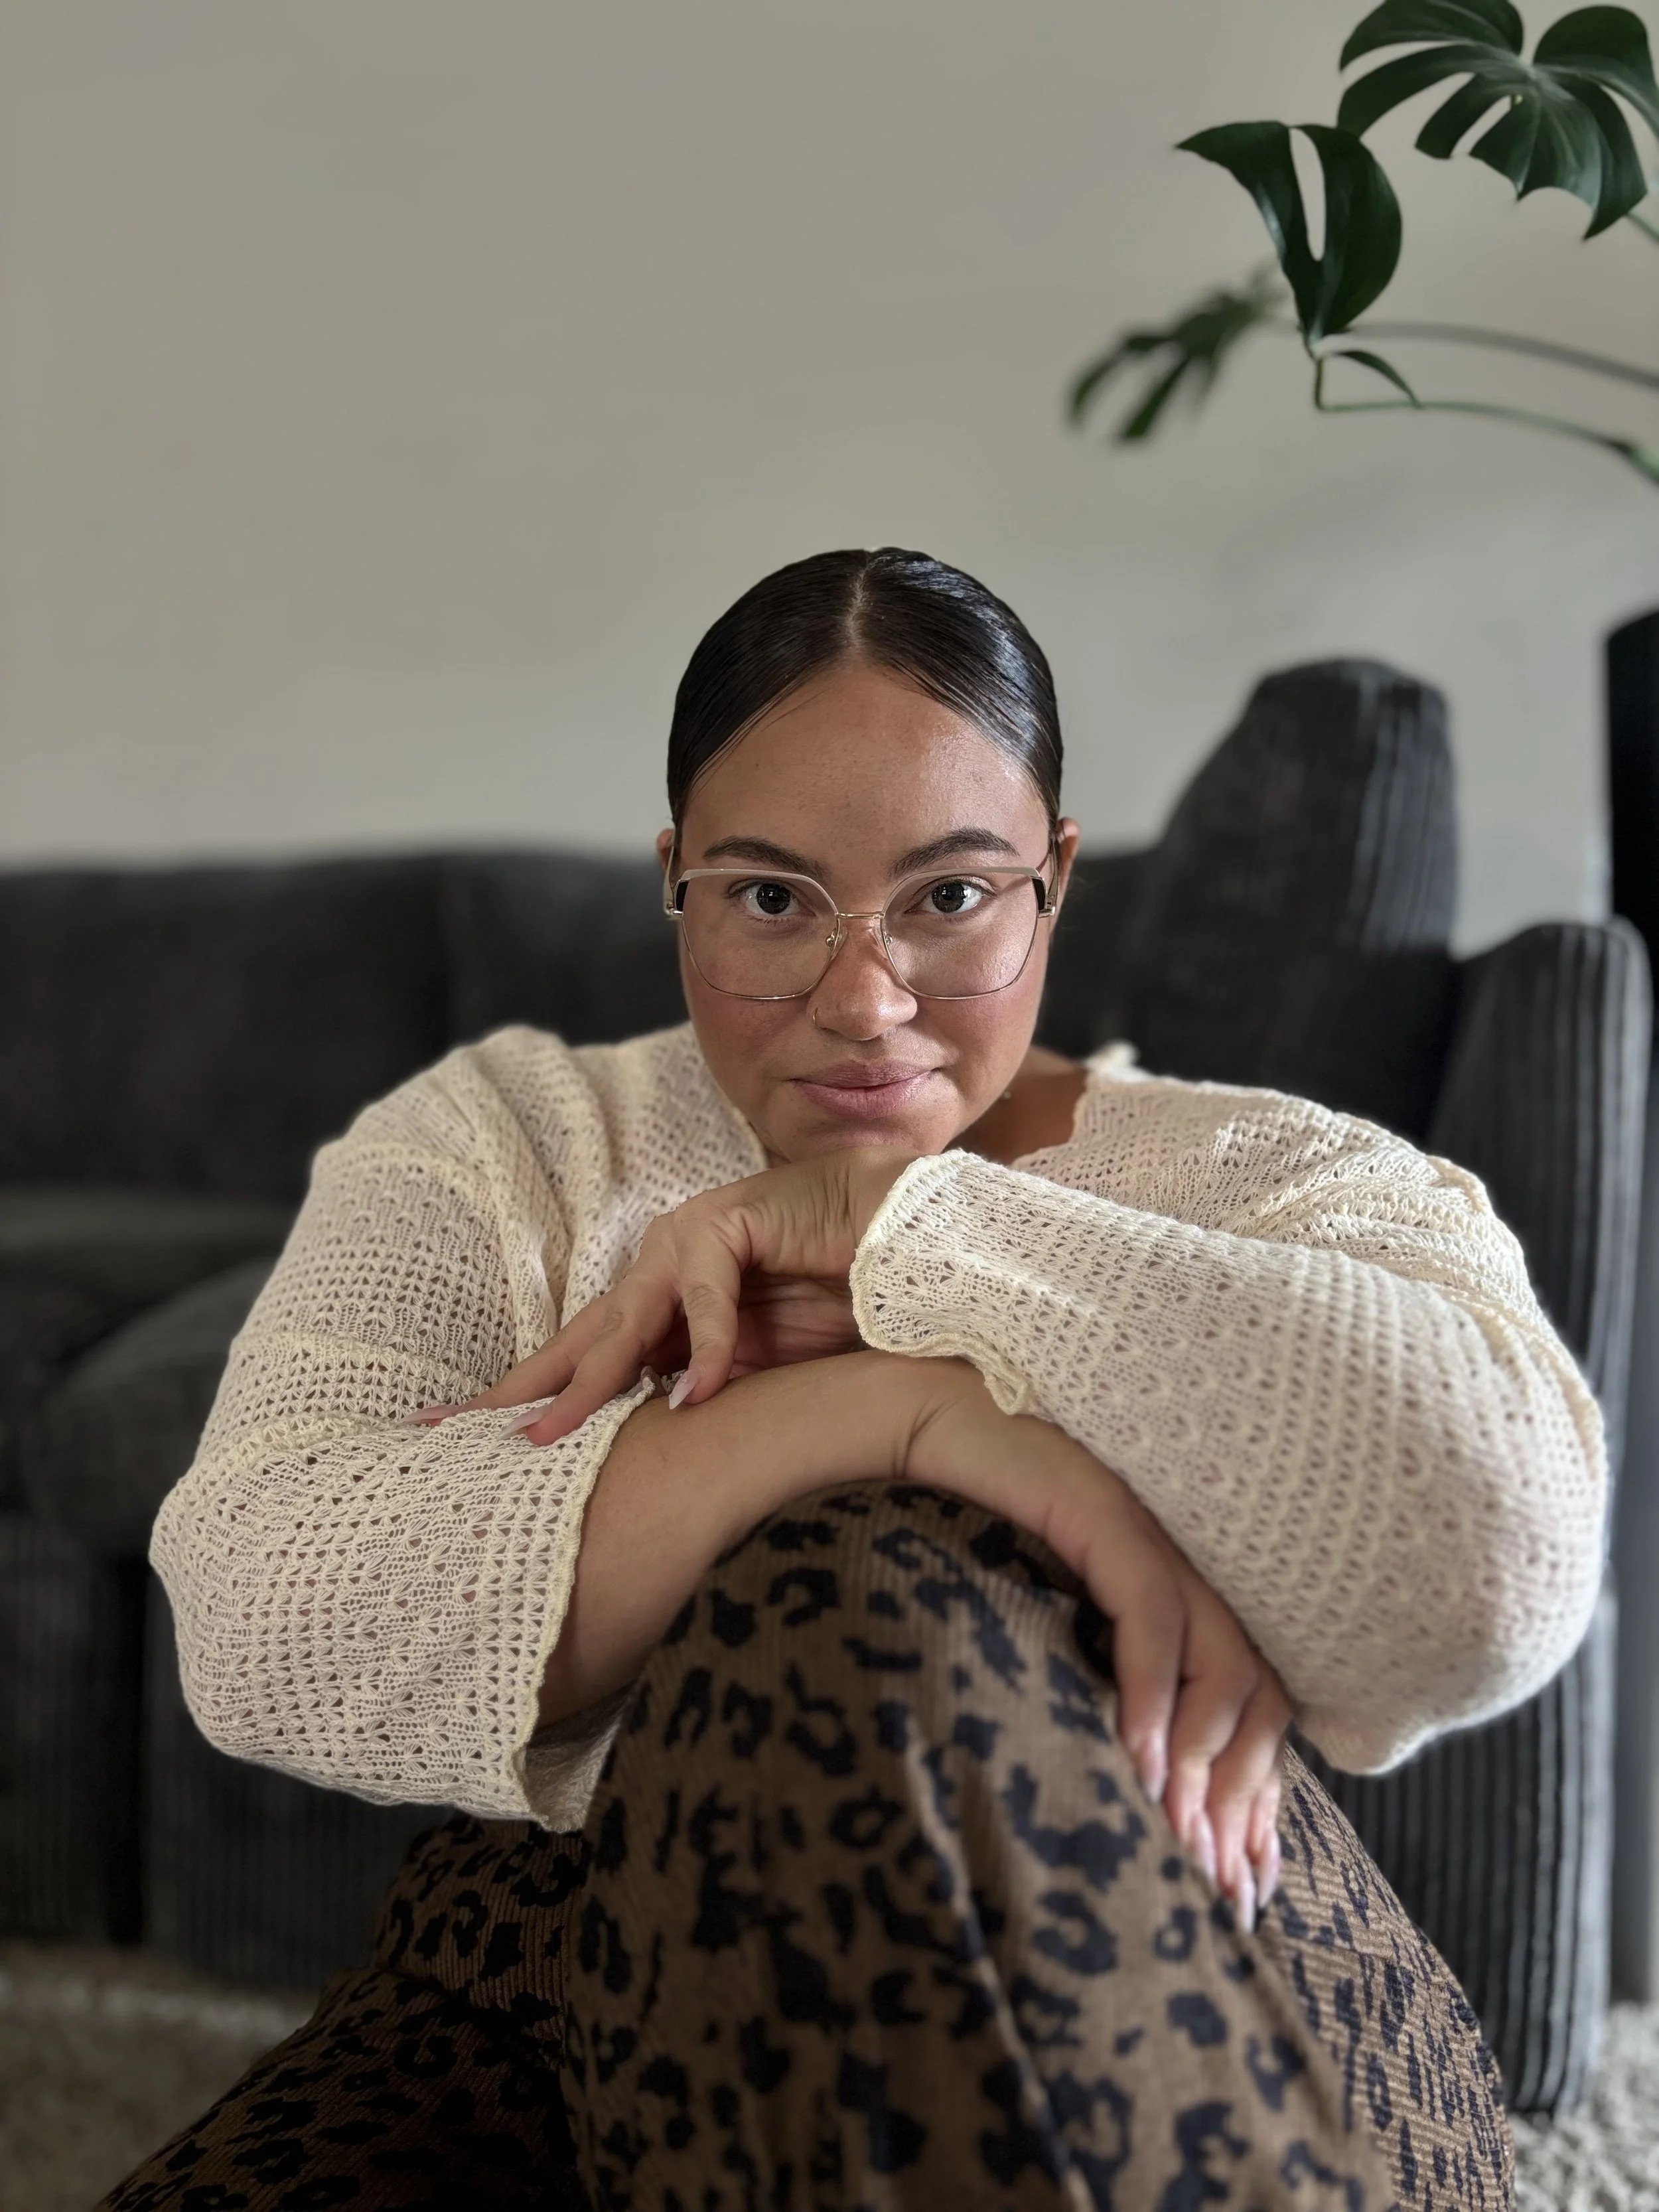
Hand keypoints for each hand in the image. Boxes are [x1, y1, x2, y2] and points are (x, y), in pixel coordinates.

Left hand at [413, 1149, 917, 1443]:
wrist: (900, 1241)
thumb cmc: (836, 1308)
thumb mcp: (758, 1376)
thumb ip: (701, 1398)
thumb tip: (648, 1451)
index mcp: (661, 1303)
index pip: (583, 1357)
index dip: (529, 1397)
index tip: (459, 1438)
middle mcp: (660, 1268)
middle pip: (579, 1340)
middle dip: (518, 1391)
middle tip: (451, 1434)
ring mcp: (689, 1239)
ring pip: (625, 1323)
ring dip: (588, 1385)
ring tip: (549, 1436)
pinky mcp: (729, 1222)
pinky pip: (706, 1299)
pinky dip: (705, 1351)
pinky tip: (695, 1397)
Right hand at [901, 1362, 1288, 1927]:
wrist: (894, 1433)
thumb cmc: (947, 1537)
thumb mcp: (1028, 1641)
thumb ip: (1079, 1699)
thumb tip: (1111, 1798)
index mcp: (1172, 1598)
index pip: (1250, 1709)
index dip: (1257, 1803)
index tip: (1245, 1891)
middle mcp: (1180, 1567)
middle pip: (1255, 1697)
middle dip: (1241, 1804)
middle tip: (1216, 1892)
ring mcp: (1150, 1536)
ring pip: (1221, 1663)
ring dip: (1203, 1765)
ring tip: (1177, 1844)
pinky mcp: (1104, 1512)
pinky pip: (1151, 1612)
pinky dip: (1151, 1693)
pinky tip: (1137, 1761)